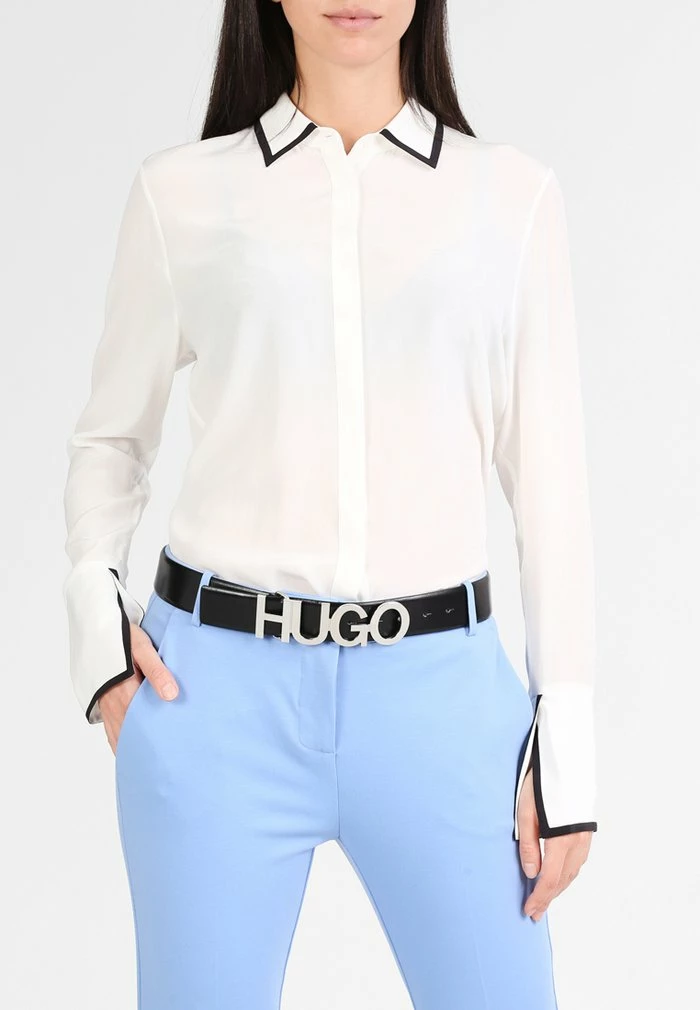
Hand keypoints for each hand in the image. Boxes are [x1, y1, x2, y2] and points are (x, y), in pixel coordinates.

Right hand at [100, 620, 179, 753]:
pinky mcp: (103, 701)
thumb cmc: (122, 637)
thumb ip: (157, 672)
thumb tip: (171, 695)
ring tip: (146, 765)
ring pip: (118, 735)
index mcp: (125, 693)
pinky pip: (110, 728)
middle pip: (130, 734)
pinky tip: (128, 749)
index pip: (143, 725)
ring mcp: (106, 704)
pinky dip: (119, 741)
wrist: (96, 627)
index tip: (170, 755)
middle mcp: (113, 703)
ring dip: (130, 748)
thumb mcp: (144, 649)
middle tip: (162, 766)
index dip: (156, 740)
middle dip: (144, 750)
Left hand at [516, 767, 592, 920]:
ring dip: (558, 889)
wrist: (566, 763)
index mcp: (561, 840)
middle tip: (534, 913)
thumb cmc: (541, 784)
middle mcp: (577, 843)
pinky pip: (577, 863)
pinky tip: (558, 877)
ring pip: (572, 873)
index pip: (549, 879)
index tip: (529, 910)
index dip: (539, 897)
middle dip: (548, 898)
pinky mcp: (586, 833)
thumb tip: (531, 874)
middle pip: (562, 880)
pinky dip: (566, 875)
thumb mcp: (526, 812)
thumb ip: (528, 845)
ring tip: (544, 899)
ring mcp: (584, 839)